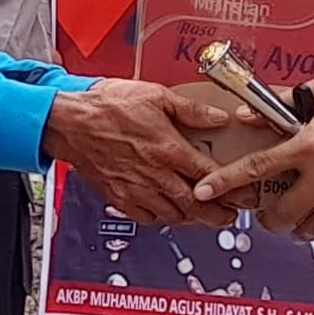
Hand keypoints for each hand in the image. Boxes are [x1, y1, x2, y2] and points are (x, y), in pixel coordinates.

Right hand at [44, 79, 216, 225]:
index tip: (243, 195)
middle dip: (216, 214)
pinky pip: (146, 219)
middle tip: (229, 216)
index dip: (231, 189)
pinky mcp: (119, 198)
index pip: (209, 177)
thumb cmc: (108, 106)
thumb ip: (190, 110)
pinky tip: (168, 211)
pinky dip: (161, 219)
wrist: (70, 122)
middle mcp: (154, 174)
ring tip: (203, 215)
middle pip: (194, 205)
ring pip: (172, 216)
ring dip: (191, 218)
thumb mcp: (155, 95)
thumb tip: (218, 118)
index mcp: (168, 149)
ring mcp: (136, 190)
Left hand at [195, 67, 313, 255]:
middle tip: (270, 215)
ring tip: (304, 223)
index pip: (256, 168)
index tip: (204, 193)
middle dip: (270, 218)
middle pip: (282, 213)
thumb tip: (249, 111)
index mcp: (310, 144)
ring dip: (302, 230)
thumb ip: (285, 101)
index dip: (225, 182)